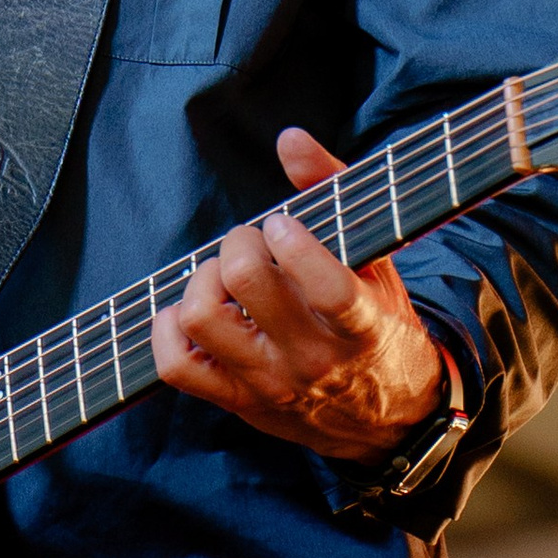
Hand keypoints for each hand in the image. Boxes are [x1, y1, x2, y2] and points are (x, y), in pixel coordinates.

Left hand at [153, 127, 450, 457]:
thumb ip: (336, 191)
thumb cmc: (380, 326)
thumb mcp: (378, 261)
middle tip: (253, 243)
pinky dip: (168, 327)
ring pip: (201, 319)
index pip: (327, 288)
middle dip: (240, 242)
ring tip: (225, 276)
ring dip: (203, 279)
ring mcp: (270, 384)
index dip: (293, 242)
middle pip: (245, 284)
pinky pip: (176, 366)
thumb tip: (289, 139)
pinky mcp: (237, 401)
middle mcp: (312, 359)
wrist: (388, 419)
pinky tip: (194, 308)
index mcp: (360, 326)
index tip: (284, 225)